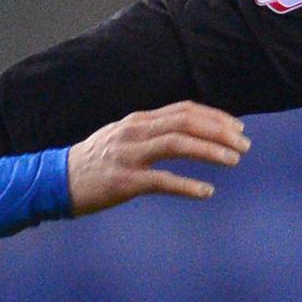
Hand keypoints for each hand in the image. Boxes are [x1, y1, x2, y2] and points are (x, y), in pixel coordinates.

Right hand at [66, 102, 247, 214]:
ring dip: (210, 151)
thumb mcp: (124, 138)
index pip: (184, 110)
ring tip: (234, 161)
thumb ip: (153, 133)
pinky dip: (187, 185)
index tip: (238, 128)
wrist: (56, 181)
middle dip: (220, 131)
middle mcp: (135, 132)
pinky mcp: (124, 181)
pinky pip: (162, 181)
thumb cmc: (96, 162)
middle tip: (245, 146)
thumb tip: (187, 133)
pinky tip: (207, 191)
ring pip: (177, 144)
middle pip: (186, 122)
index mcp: (139, 120)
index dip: (215, 117)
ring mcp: (129, 155)